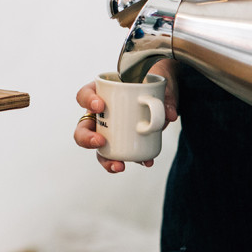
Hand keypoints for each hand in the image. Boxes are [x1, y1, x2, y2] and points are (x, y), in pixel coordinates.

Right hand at [73, 59, 179, 173]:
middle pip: (82, 129)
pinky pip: (122, 155)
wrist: (160, 94)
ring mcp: (110, 131)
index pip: (84, 95)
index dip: (87, 101)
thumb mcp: (158, 85)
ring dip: (106, 160)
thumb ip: (165, 97)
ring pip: (99, 148)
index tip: (100, 106)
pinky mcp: (123, 143)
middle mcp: (100, 115)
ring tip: (119, 165)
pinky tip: (145, 162)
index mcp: (101, 93)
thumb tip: (169, 115)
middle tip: (100, 141)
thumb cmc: (151, 85)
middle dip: (87, 138)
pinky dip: (133, 161)